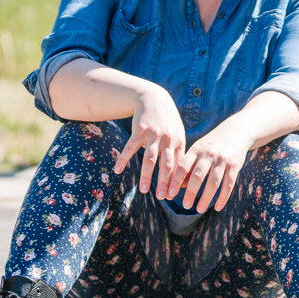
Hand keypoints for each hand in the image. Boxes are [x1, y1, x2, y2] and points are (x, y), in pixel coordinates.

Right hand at [115, 84, 185, 198]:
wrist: (154, 99)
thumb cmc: (167, 123)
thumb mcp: (177, 136)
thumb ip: (178, 155)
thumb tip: (181, 178)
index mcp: (178, 143)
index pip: (179, 166)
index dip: (176, 182)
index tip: (173, 196)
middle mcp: (167, 140)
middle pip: (167, 165)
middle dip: (165, 182)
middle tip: (163, 198)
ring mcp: (153, 135)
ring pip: (150, 159)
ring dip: (147, 175)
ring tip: (144, 190)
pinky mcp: (139, 131)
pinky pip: (130, 147)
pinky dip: (124, 159)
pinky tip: (117, 170)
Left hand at [168, 123, 253, 211]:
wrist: (236, 131)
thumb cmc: (211, 145)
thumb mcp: (197, 151)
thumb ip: (188, 166)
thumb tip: (178, 186)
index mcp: (195, 150)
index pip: (182, 166)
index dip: (175, 181)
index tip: (170, 194)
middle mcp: (208, 155)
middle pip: (197, 176)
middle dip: (191, 192)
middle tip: (185, 206)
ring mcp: (222, 160)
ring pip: (214, 182)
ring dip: (206, 197)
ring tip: (199, 209)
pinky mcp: (235, 166)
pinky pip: (229, 184)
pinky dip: (223, 197)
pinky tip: (218, 208)